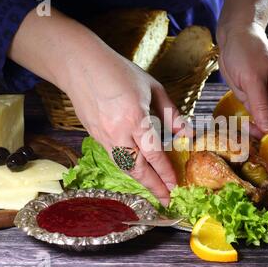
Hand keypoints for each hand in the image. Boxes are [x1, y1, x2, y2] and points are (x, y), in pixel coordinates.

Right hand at [67, 53, 184, 205]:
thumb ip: (171, 113)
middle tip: (166, 199)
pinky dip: (129, 169)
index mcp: (135, 118)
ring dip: (141, 181)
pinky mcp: (95, 136)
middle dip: (153, 186)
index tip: (175, 185)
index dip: (166, 172)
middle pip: (138, 168)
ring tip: (155, 190)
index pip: (154, 153)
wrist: (81, 66)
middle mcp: (118, 132)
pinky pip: (115, 158)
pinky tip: (138, 172)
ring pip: (125, 167)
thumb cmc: (119, 72)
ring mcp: (104, 136)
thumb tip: (186, 134)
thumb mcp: (152, 88)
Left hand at [218, 23, 267, 141]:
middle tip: (254, 139)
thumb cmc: (247, 51)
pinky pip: (256, 119)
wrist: (234, 37)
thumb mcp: (253, 80)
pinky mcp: (253, 101)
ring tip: (244, 133)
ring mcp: (266, 101)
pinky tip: (240, 128)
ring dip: (258, 134)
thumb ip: (262, 106)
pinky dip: (250, 127)